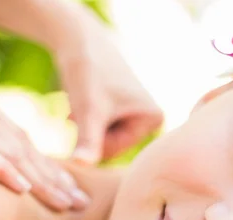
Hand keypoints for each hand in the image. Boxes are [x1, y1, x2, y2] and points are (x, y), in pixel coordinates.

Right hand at [0, 75, 88, 211]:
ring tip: (66, 203)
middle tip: (81, 203)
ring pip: (10, 152)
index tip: (71, 188)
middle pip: (23, 148)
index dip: (48, 165)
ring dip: (41, 181)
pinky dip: (2, 170)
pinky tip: (22, 189)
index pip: (20, 138)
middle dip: (55, 178)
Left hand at [55, 16, 163, 163]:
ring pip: (104, 138)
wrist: (77, 39)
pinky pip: (104, 128)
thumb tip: (82, 166)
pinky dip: (88, 120)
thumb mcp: (88, 111)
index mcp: (155, 119)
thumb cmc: (87, 73)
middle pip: (113, 146)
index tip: (82, 114)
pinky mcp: (127, 109)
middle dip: (90, 133)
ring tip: (80, 104)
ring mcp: (140, 114)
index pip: (117, 150)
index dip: (92, 139)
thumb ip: (88, 142)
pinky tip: (82, 103)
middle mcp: (153, 118)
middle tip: (78, 109)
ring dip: (86, 127)